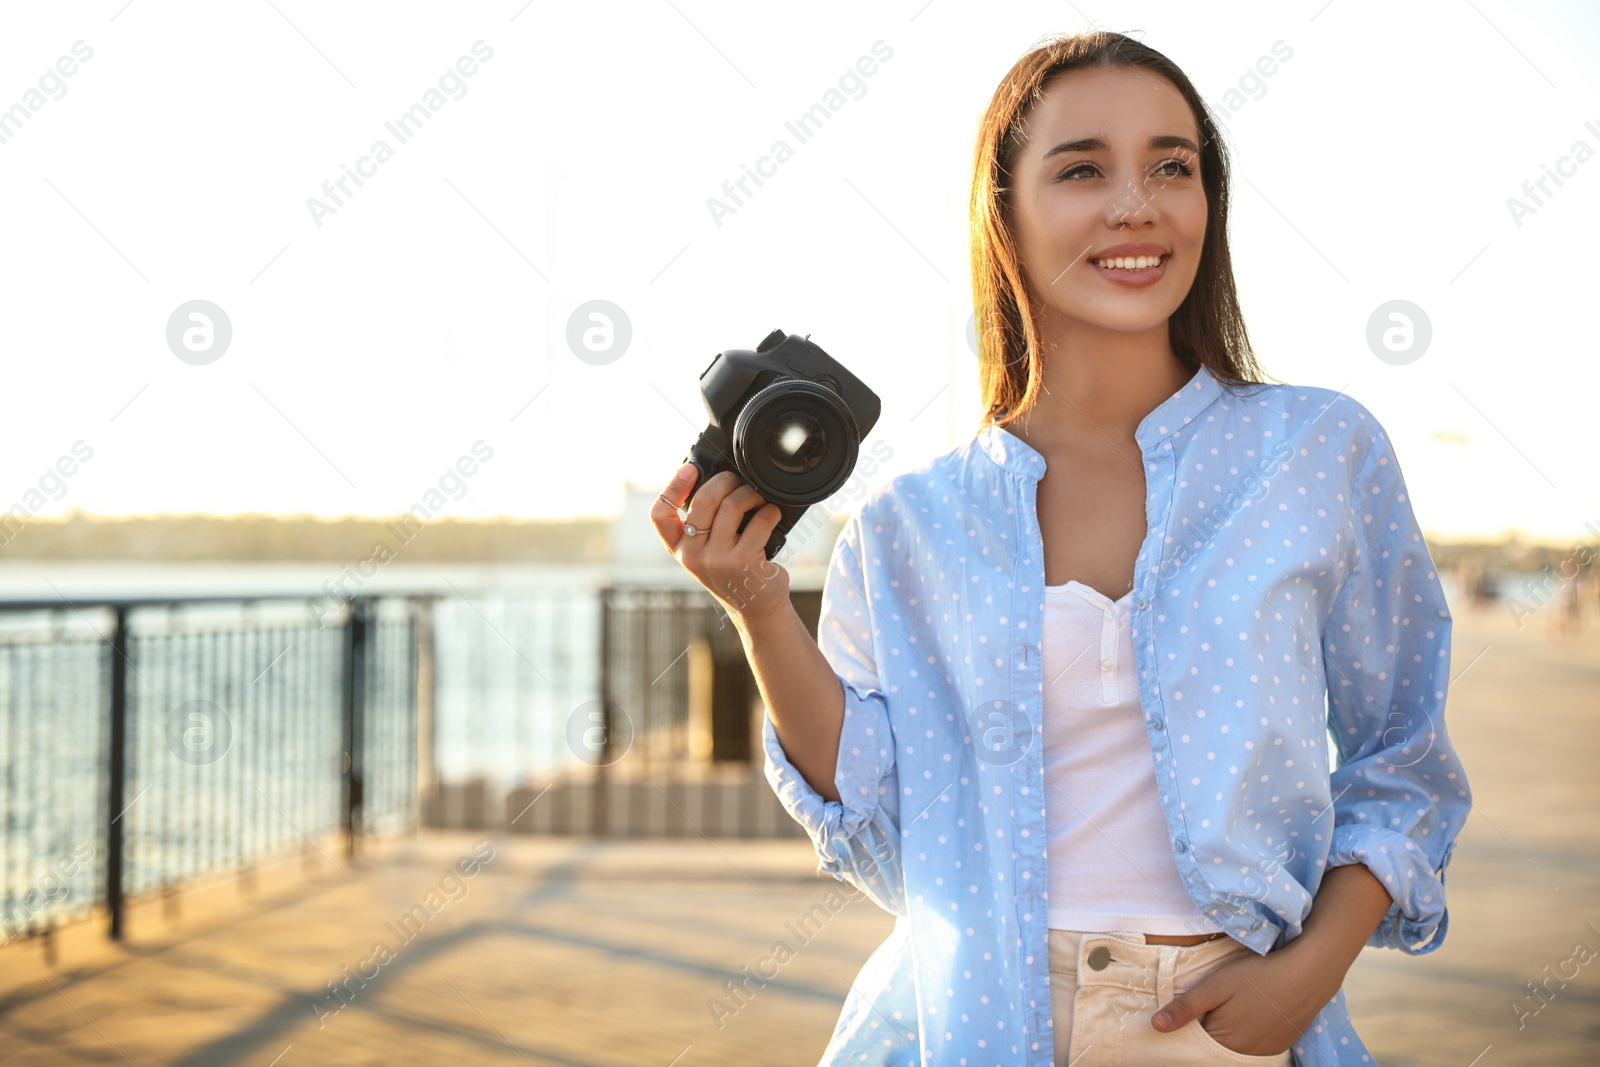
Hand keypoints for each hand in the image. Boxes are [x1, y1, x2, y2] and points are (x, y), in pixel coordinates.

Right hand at [650, 461, 791, 626]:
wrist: (757, 610)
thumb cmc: (734, 573)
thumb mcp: (707, 552)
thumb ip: (702, 525)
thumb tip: (715, 479)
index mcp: (679, 550)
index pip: (660, 515)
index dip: (672, 487)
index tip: (689, 469)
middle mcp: (693, 556)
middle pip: (703, 499)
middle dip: (726, 481)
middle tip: (739, 481)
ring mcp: (717, 560)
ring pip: (731, 505)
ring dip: (750, 494)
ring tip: (758, 498)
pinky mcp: (743, 562)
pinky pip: (759, 521)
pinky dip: (770, 512)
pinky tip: (772, 515)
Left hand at [1150, 940, 1339, 1055]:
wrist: (1309, 972)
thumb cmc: (1258, 974)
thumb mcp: (1216, 985)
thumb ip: (1186, 1007)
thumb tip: (1156, 1027)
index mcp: (1225, 1040)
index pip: (1195, 1044)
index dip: (1188, 1029)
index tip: (1186, 1015)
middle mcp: (1245, 1053)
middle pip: (1215, 1048)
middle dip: (1207, 1033)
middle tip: (1210, 1008)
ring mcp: (1265, 1051)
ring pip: (1235, 1048)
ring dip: (1227, 1035)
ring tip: (1231, 1009)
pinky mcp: (1281, 1045)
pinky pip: (1255, 1048)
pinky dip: (1246, 1036)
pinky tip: (1248, 1015)